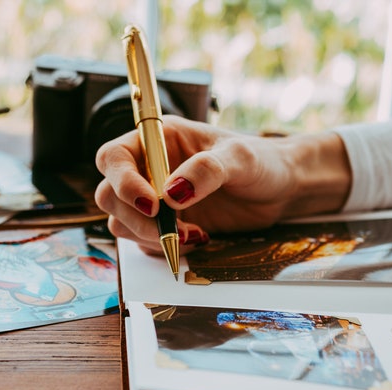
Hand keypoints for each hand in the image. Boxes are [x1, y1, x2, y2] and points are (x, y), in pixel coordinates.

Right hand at [95, 115, 350, 254]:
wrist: (281, 189)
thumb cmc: (262, 161)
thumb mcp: (240, 158)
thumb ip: (206, 170)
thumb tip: (171, 194)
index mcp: (158, 140)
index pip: (114, 158)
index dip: (122, 181)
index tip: (153, 203)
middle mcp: (149, 169)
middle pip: (110, 195)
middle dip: (136, 217)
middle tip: (171, 229)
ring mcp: (156, 200)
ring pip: (123, 223)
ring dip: (150, 236)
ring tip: (193, 235)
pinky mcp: (168, 226)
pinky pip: (146, 242)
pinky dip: (164, 247)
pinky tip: (197, 240)